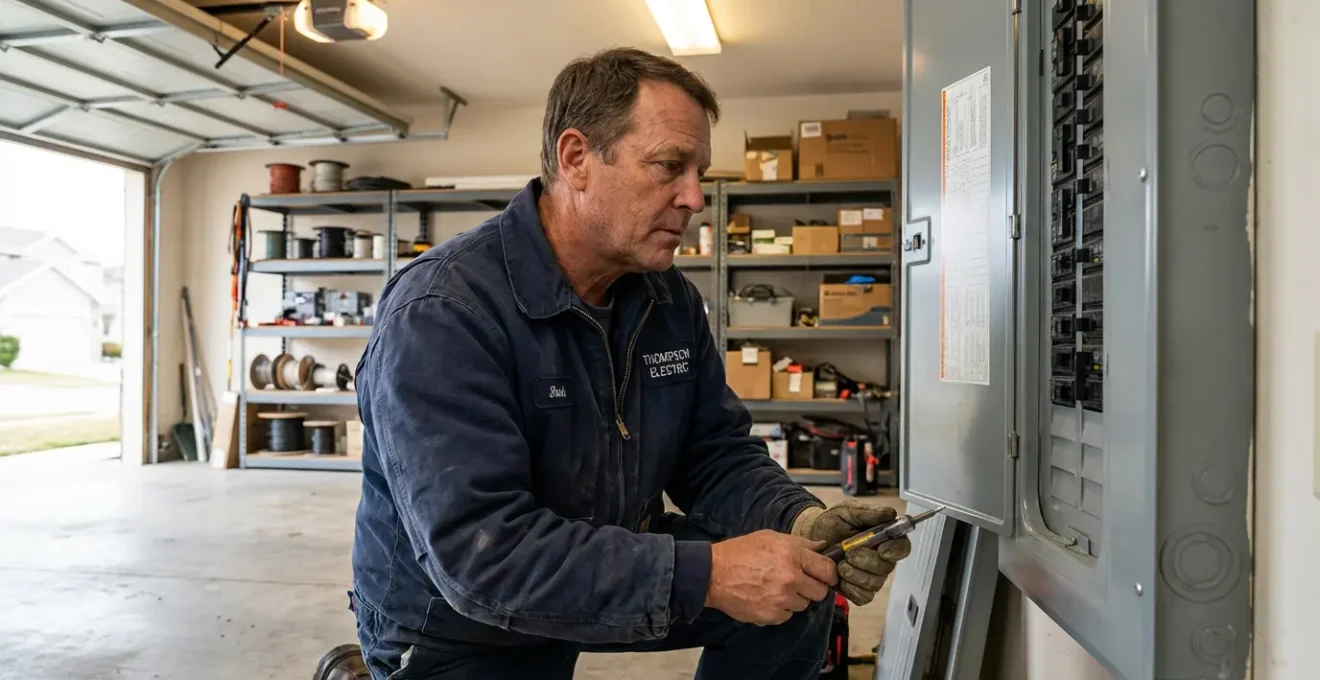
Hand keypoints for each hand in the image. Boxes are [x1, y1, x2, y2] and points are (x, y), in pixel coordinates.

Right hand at [704, 529, 837, 625]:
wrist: (713, 574)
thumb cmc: (741, 552)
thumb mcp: (770, 537)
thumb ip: (800, 543)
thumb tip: (822, 546)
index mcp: (792, 555)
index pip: (828, 570)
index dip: (829, 574)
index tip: (825, 575)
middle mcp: (791, 578)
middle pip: (821, 592)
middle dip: (812, 587)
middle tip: (798, 581)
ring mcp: (781, 599)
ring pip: (804, 605)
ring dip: (795, 598)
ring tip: (776, 588)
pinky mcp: (772, 616)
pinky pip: (788, 615)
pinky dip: (781, 609)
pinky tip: (767, 597)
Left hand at [791, 501, 912, 605]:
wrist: (812, 537)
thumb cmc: (834, 523)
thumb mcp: (848, 511)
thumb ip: (868, 512)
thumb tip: (890, 513)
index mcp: (885, 538)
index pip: (902, 547)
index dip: (895, 550)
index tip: (882, 550)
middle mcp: (882, 559)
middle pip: (887, 567)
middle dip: (867, 561)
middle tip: (848, 554)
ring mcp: (872, 576)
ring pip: (874, 583)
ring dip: (856, 575)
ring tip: (840, 564)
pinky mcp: (859, 590)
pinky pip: (863, 597)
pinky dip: (850, 588)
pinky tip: (839, 578)